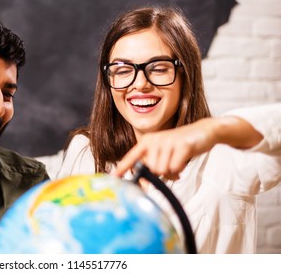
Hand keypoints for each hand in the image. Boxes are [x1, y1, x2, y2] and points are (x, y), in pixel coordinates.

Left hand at [111, 116, 261, 178]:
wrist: (203, 131)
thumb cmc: (180, 146)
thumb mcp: (163, 152)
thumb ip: (153, 166)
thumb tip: (145, 184)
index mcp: (147, 142)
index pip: (131, 157)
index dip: (122, 168)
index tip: (113, 177)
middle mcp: (154, 140)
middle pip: (151, 170)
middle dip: (162, 174)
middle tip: (171, 168)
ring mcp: (167, 142)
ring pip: (163, 171)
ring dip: (172, 172)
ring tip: (177, 163)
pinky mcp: (182, 145)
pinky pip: (175, 168)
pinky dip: (180, 169)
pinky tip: (184, 161)